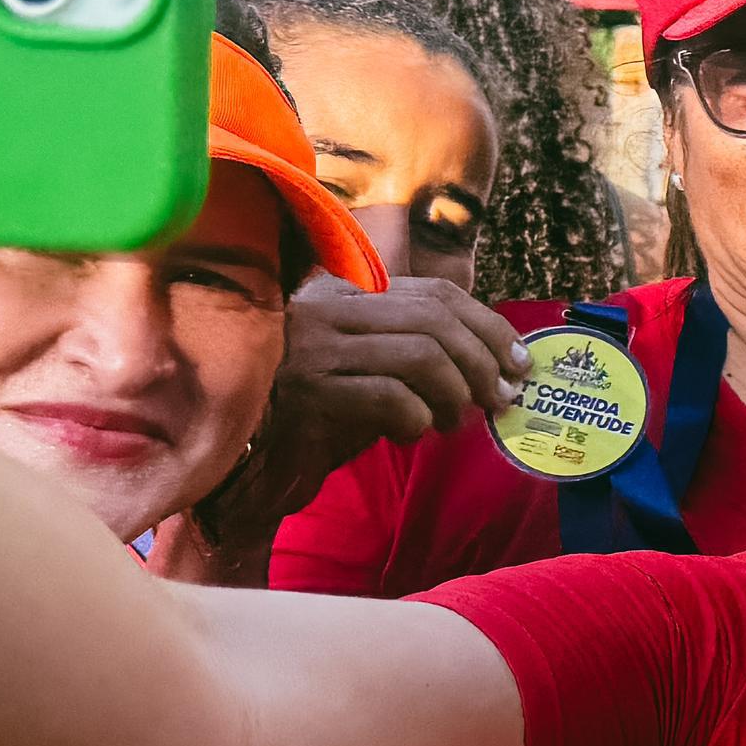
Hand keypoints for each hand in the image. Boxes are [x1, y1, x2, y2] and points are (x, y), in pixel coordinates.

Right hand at [193, 277, 522, 563]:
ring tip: (456, 422)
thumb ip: (411, 357)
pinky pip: (386, 396)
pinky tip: (411, 435)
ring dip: (455, 392)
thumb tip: (492, 371)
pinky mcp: (306, 394)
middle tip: (501, 398)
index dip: (487, 325)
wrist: (229, 452)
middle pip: (435, 318)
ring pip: (419, 353)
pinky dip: (415, 418)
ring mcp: (313, 350)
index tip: (517, 361)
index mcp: (344, 299)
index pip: (435, 293)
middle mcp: (327, 314)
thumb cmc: (304, 415)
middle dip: (483, 359)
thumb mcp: (360, 371)